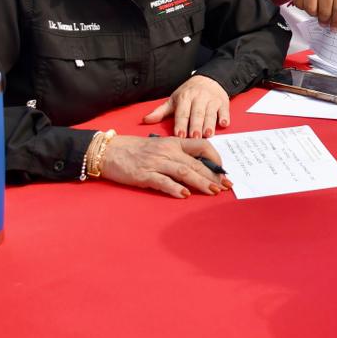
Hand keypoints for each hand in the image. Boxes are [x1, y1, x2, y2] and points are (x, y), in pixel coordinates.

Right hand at [100, 135, 230, 198]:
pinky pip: (162, 182)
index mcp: (174, 142)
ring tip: (213, 191)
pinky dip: (175, 188)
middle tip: (227, 186)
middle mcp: (168, 151)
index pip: (201, 146)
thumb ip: (179, 155)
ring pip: (184, 172)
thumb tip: (200, 168)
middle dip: (213, 176)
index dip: (215, 158)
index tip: (223, 170)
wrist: (109, 151)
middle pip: (196, 163)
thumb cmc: (136, 150)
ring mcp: (156, 163)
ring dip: (201, 182)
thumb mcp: (160, 147)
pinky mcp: (144, 175)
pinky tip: (185, 195)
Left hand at [142, 74, 230, 137]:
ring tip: (208, 134)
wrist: (209, 79)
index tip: (179, 135)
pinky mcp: (223, 102)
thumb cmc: (189, 92)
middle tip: (195, 137)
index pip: (182, 113)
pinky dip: (225, 116)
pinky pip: (224, 110)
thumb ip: (161, 112)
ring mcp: (212, 99)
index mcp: (184, 98)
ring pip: (210, 113)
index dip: (181, 124)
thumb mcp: (174, 100)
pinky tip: (224, 124)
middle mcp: (198, 98)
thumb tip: (146, 120)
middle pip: (197, 113)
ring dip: (209, 124)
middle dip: (196, 125)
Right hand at [288, 0, 336, 27]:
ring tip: (315, 8)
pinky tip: (306, 0)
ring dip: (312, 13)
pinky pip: (299, 4)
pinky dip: (302, 6)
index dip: (336, 22)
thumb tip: (335, 25)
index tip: (334, 29)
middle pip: (324, 10)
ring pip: (310, 9)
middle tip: (323, 22)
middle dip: (323, 20)